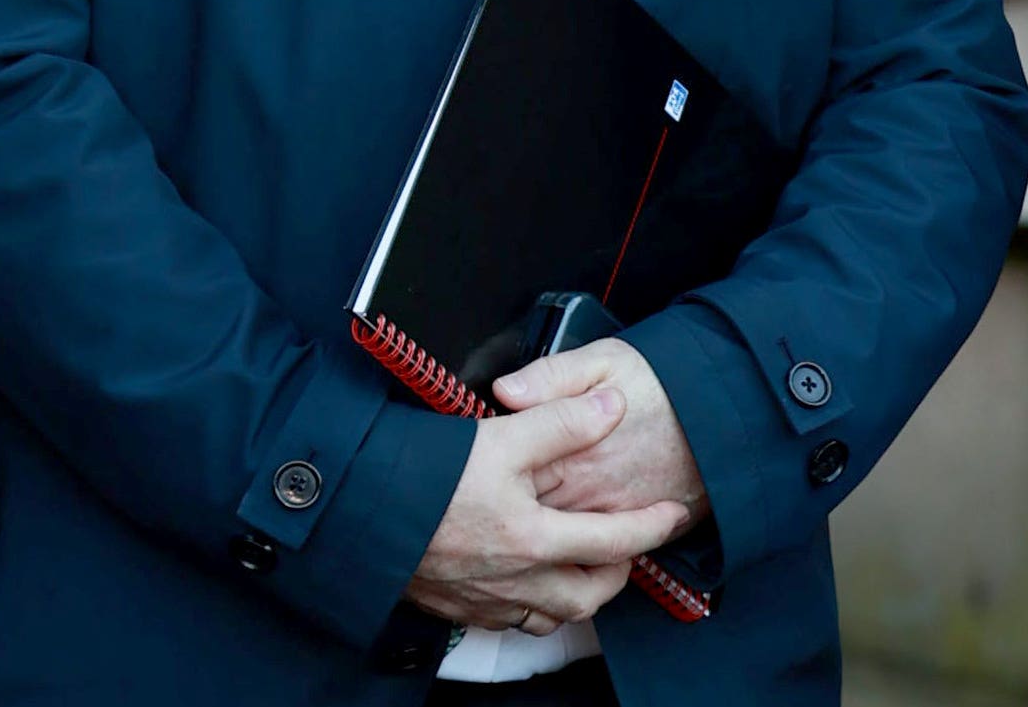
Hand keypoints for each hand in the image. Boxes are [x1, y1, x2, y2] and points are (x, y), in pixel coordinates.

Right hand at [403, 385, 691, 634]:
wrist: (355, 510)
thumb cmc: (424, 474)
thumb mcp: (500, 434)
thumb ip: (561, 420)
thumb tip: (612, 408)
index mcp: (534, 539)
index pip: (615, 541)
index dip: (651, 527)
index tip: (672, 515)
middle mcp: (515, 581)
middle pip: (587, 596)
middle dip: (615, 574)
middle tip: (624, 547)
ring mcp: (483, 600)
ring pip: (549, 615)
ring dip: (573, 594)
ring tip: (579, 566)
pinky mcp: (454, 607)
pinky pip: (508, 621)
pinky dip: (530, 604)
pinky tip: (524, 581)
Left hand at [496, 341, 709, 532]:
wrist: (726, 413)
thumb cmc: (664, 383)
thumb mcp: (603, 360)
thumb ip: (550, 376)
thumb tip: (505, 391)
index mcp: (572, 451)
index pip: (516, 475)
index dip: (494, 476)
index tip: (482, 471)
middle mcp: (590, 493)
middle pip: (532, 517)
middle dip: (511, 514)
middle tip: (495, 505)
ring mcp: (615, 518)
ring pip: (563, 545)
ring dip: (542, 539)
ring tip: (524, 526)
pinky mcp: (640, 531)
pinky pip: (601, 555)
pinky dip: (582, 552)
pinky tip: (568, 538)